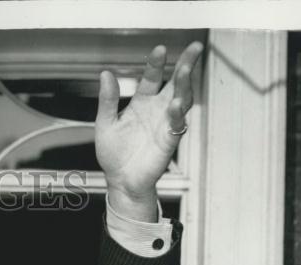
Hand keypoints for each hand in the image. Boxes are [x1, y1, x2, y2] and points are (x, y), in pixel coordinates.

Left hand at [96, 42, 204, 218]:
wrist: (120, 181)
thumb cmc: (114, 153)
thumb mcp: (105, 123)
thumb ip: (108, 100)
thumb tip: (105, 74)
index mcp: (142, 103)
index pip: (152, 77)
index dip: (156, 63)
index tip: (160, 49)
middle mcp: (157, 110)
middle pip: (175, 83)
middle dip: (186, 65)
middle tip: (195, 47)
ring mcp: (165, 124)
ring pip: (182, 100)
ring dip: (185, 86)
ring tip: (186, 70)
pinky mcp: (168, 141)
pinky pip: (176, 125)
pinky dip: (177, 114)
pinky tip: (176, 104)